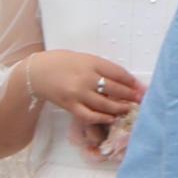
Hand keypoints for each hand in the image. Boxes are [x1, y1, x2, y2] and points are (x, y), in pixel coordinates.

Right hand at [22, 48, 143, 132]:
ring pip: (105, 104)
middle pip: (114, 88)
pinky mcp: (70, 105)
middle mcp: (85, 77)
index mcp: (90, 62)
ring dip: (120, 108)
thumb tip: (121, 80)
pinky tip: (111, 118)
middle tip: (140, 100)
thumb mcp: (82, 58)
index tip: (140, 86)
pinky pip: (90, 115)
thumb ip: (99, 68)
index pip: (117, 72)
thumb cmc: (60, 62)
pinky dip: (103, 118)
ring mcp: (78, 93)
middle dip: (130, 95)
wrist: (36, 72)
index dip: (131, 81)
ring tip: (129, 109)